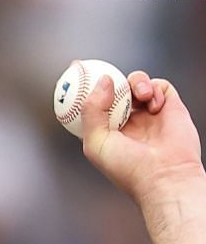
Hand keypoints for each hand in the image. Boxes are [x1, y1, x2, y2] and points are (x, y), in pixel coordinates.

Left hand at [83, 71, 205, 205]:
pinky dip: (153, 89)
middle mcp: (126, 120)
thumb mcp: (96, 142)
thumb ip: (92, 111)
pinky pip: (158, 86)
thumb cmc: (128, 167)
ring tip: (138, 96)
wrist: (164, 175)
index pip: (92, 103)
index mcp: (106, 130)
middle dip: (106, 77)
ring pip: (135, 83)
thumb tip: (103, 81)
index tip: (74, 70)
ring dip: (134, 82)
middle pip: (114, 89)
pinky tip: (153, 106)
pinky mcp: (169, 107)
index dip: (83, 87)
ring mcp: (147, 113)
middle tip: (95, 68)